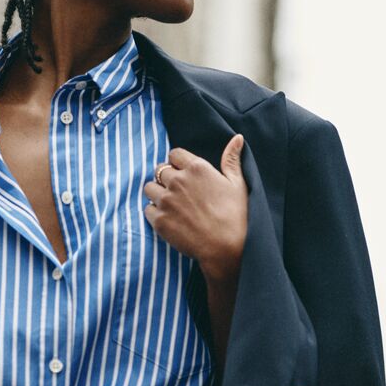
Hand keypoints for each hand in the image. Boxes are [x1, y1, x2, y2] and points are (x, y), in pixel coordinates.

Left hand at [142, 134, 247, 281]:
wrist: (227, 248)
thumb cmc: (236, 215)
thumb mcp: (238, 184)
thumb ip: (231, 159)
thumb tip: (237, 138)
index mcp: (197, 168)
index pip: (174, 154)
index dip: (178, 164)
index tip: (183, 174)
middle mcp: (178, 181)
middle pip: (159, 170)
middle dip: (166, 178)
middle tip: (178, 193)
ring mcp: (166, 200)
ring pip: (149, 188)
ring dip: (157, 194)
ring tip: (171, 205)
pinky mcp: (159, 220)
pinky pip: (147, 209)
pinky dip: (155, 213)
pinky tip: (168, 219)